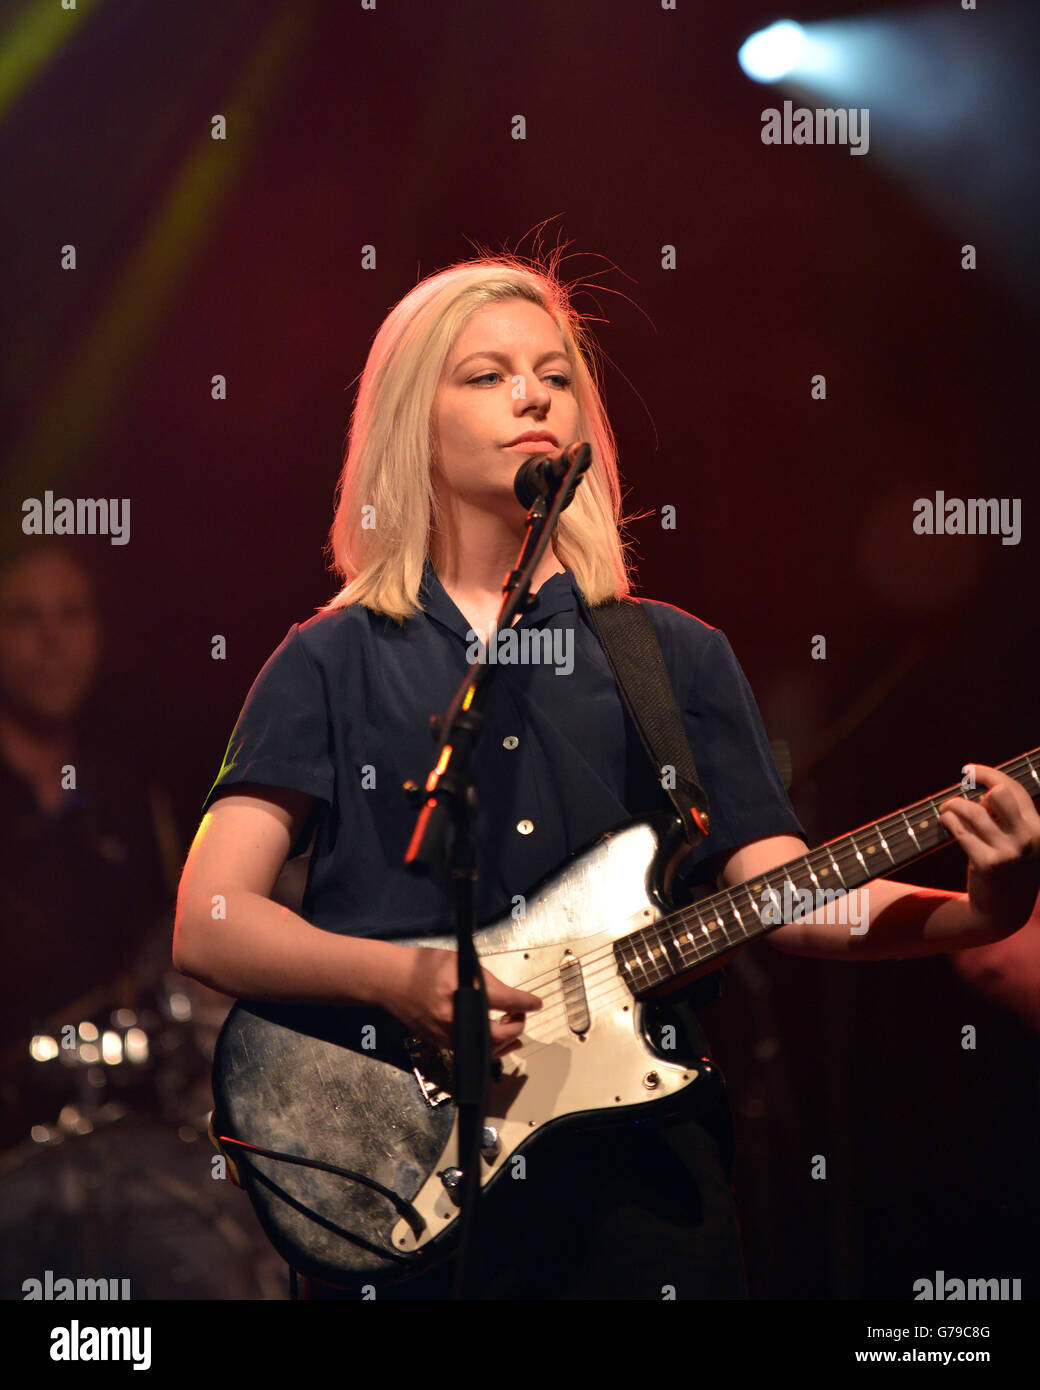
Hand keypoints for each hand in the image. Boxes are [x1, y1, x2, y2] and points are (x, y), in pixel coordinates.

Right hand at [388, 946, 542, 1057]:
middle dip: (516, 1026)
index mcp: (462, 994)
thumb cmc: (423, 967)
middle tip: (521, 1014)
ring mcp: (446, 1035)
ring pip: (486, 1049)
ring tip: (513, 1027)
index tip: (536, 1002)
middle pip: (499, 1035)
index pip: (506, 1001)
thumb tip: (507, 995)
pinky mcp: (440, 1042)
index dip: (526, 1003)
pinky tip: (496, 1039)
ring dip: (505, 1040)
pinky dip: (488, 1046)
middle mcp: (455, 1020)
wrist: (391, 981)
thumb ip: (483, 979)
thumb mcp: (459, 962)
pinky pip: (471, 1050)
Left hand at [939, 763, 1039, 939]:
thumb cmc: (1008, 871)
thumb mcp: (1020, 844)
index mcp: (1038, 829)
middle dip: (976, 786)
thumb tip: (984, 791)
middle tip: (960, 790)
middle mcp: (1028, 839)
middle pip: (999, 793)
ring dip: (953, 805)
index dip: (989, 774)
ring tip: (947, 809)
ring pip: (973, 811)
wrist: (1002, 914)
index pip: (1015, 789)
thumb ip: (1010, 818)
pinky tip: (944, 821)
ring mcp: (1008, 853)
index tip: (969, 769)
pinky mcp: (986, 864)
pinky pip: (960, 830)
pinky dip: (947, 820)